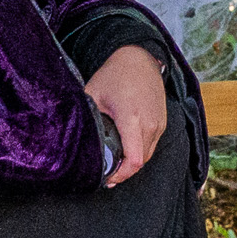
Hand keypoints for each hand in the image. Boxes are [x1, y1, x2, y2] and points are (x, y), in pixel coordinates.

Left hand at [86, 44, 170, 186]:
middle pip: (140, 162)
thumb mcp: (93, 94)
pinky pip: (152, 145)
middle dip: (124, 172)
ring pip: (147, 155)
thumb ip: (87, 118)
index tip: (107, 178)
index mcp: (131, 118)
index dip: (121, 175)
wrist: (140, 59)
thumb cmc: (115, 75)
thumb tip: (73, 138)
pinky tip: (126, 150)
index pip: (133, 160)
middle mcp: (149, 123)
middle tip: (106, 174)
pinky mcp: (162, 122)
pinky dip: (140, 151)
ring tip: (115, 164)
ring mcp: (159, 123)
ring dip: (132, 163)